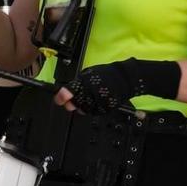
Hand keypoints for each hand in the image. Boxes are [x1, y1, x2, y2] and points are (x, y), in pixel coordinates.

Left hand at [61, 58, 180, 115]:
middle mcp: (90, 94)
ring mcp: (98, 103)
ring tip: (89, 98)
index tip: (59, 100)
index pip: (67, 93)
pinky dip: (93, 108)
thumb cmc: (107, 74)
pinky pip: (94, 112)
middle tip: (73, 99)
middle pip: (73, 105)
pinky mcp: (105, 109)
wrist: (127, 78)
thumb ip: (77, 83)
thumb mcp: (88, 73)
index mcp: (84, 83)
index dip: (60, 98)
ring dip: (82, 106)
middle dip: (72, 103)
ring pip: (83, 110)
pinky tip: (96, 101)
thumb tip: (66, 91)